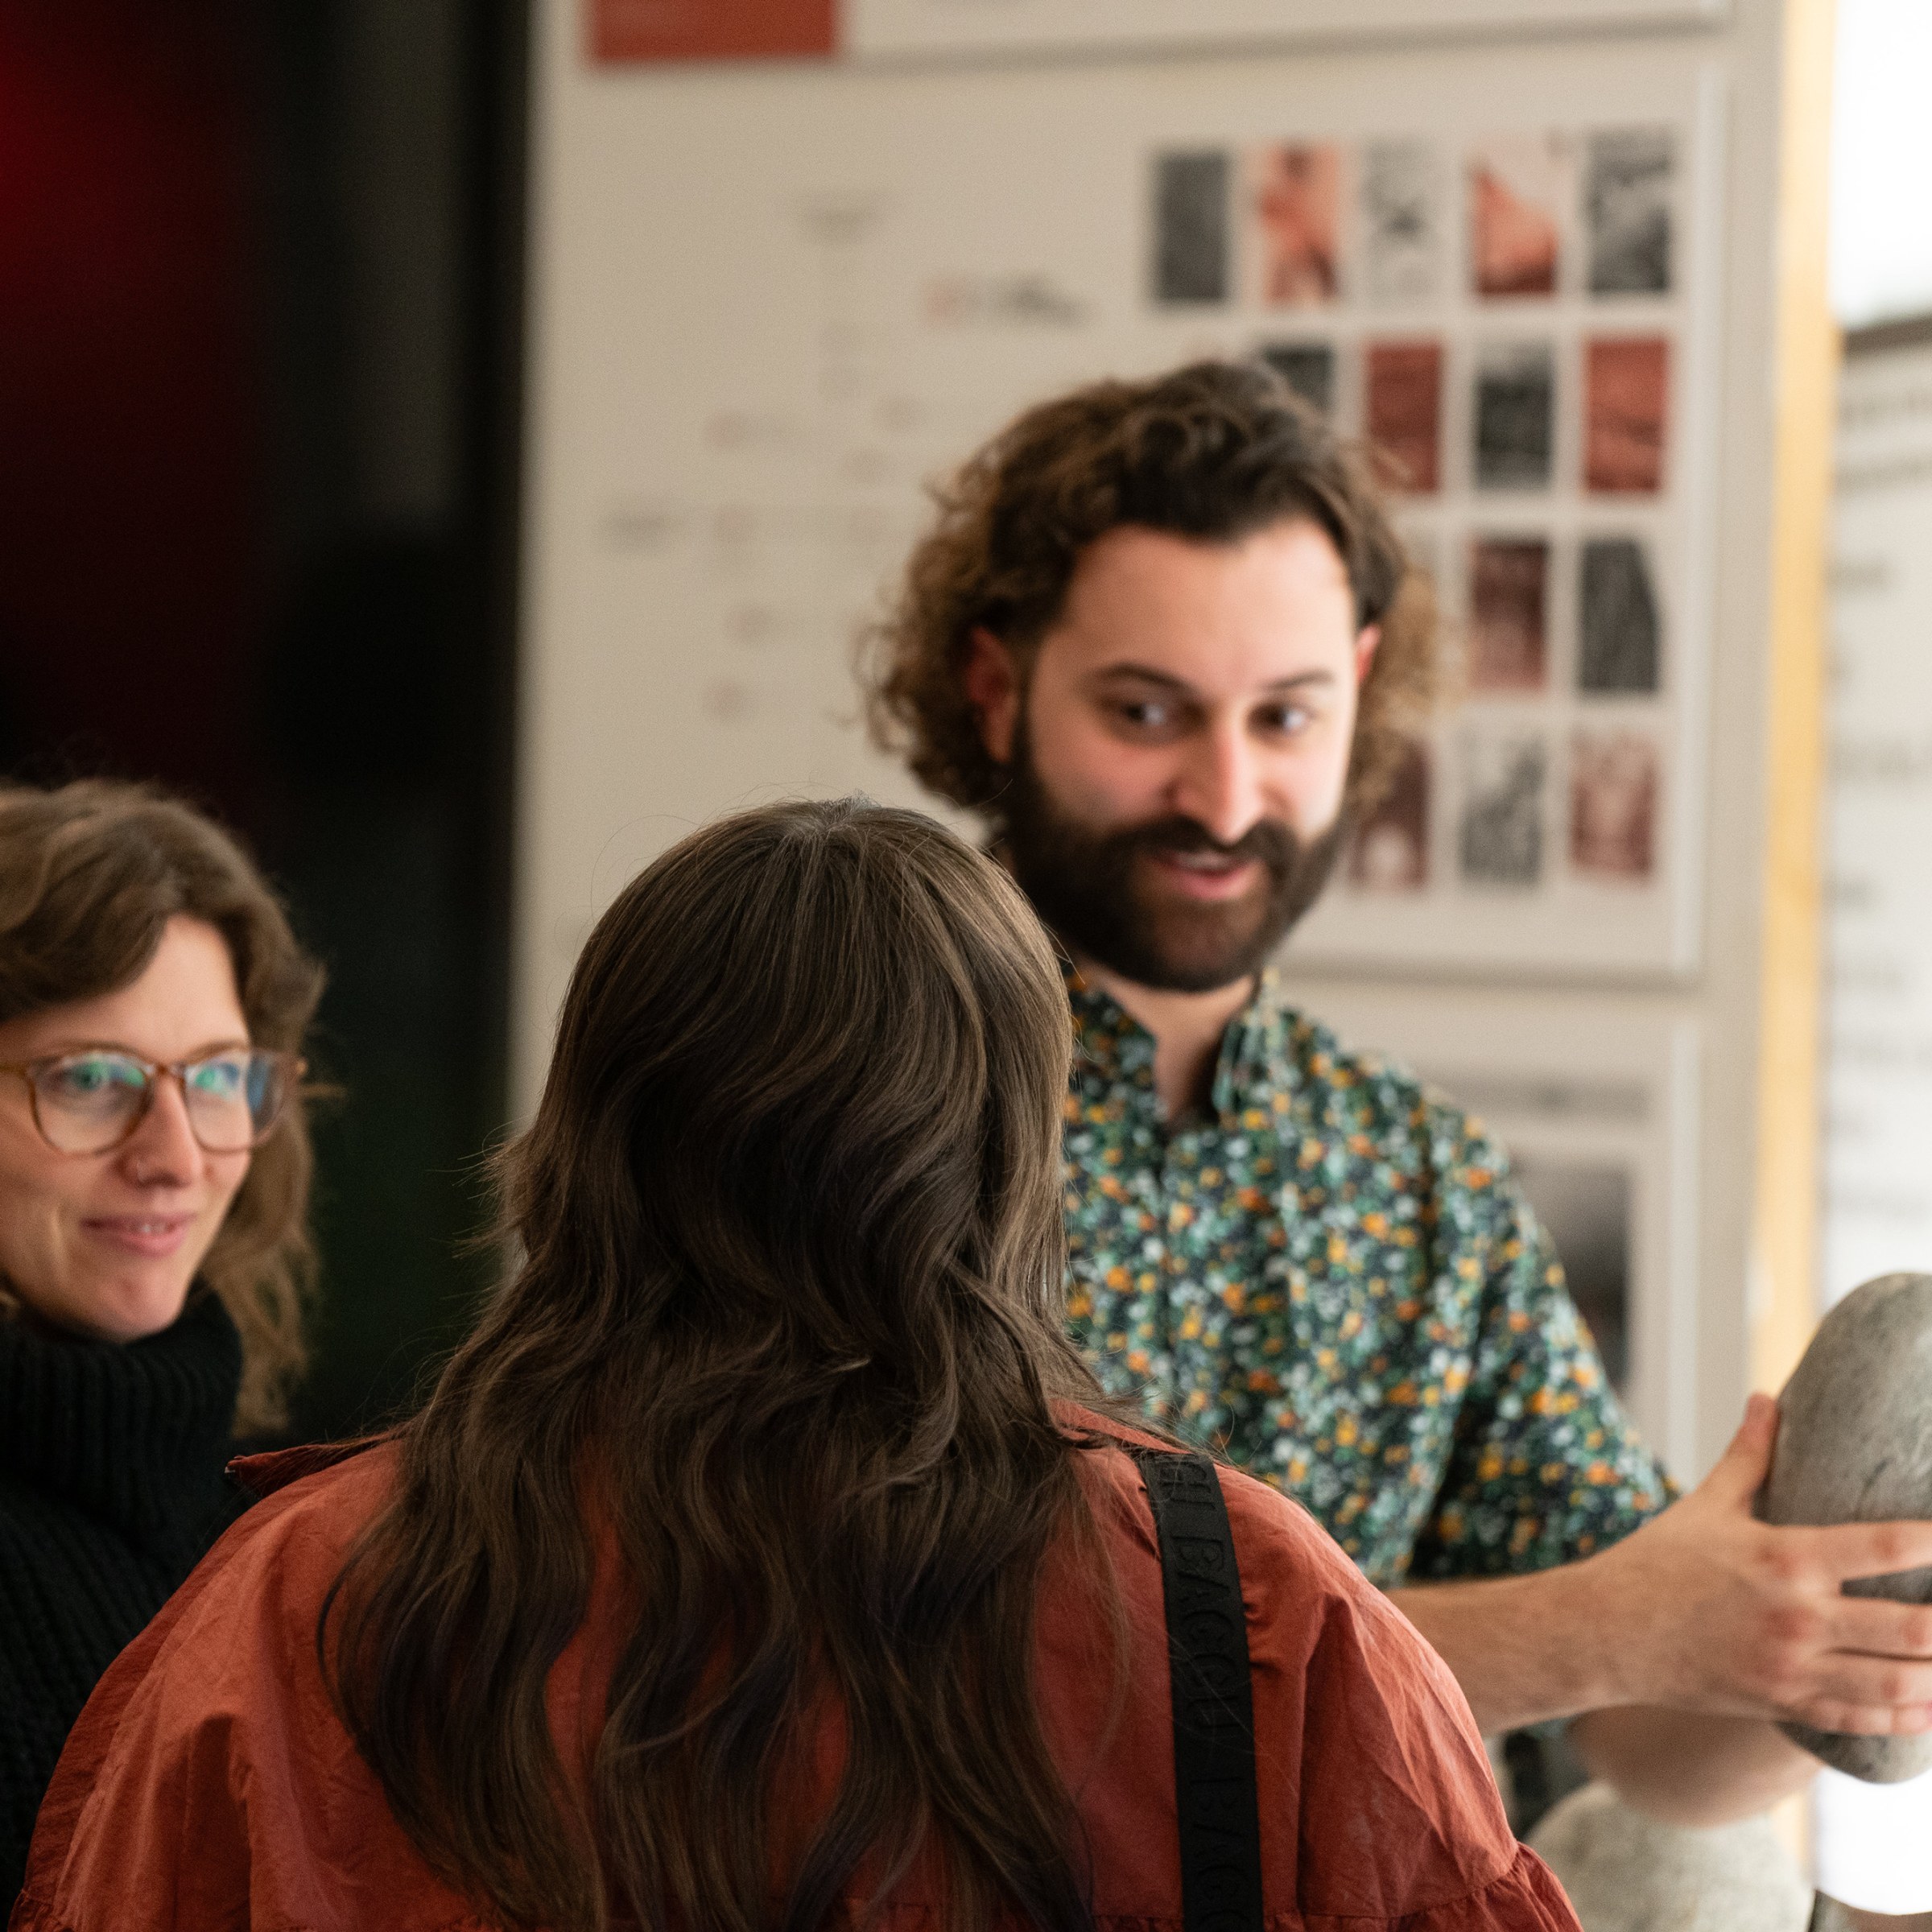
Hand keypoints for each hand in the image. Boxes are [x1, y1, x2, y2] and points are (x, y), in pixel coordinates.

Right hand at [1591, 1394, 1931, 1734]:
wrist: (1607, 1632)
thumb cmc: (1657, 1562)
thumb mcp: (1706, 1504)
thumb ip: (1749, 1456)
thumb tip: (1766, 1397)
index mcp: (1785, 1557)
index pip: (1886, 1547)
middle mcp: (1797, 1616)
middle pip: (1910, 1629)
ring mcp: (1793, 1668)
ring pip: (1898, 1685)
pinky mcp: (1783, 1703)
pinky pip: (1862, 1720)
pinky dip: (1907, 1719)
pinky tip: (1929, 1707)